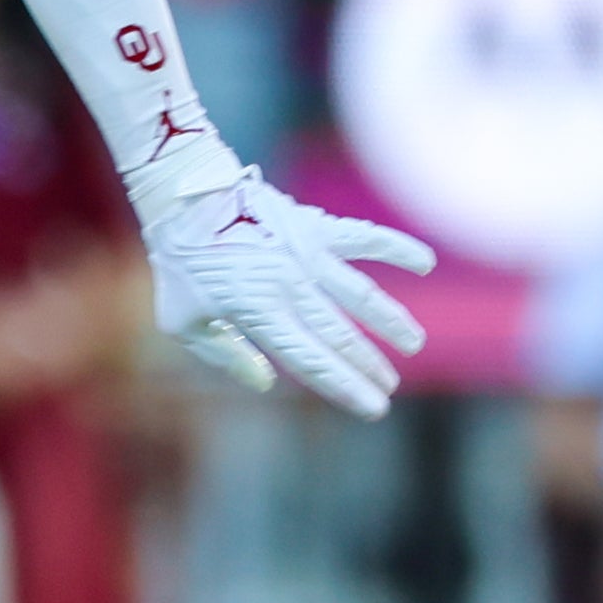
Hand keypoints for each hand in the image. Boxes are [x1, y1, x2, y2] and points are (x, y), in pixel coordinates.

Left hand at [138, 162, 432, 417]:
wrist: (183, 195)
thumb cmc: (178, 263)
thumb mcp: (181, 321)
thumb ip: (223, 356)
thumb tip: (265, 382)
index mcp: (258, 315)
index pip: (311, 361)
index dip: (346, 386)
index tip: (374, 407)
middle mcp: (289, 287)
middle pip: (340, 335)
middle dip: (369, 366)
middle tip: (389, 386)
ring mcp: (305, 255)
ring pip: (361, 295)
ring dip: (391, 321)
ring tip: (413, 342)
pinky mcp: (314, 226)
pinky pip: (362, 238)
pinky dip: (395, 248)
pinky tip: (424, 263)